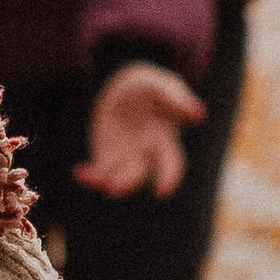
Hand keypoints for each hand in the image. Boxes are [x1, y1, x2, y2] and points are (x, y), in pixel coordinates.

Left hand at [77, 60, 205, 199]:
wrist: (125, 90)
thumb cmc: (149, 88)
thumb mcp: (163, 87)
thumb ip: (178, 100)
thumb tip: (200, 114)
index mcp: (164, 142)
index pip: (171, 165)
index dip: (169, 178)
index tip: (163, 192)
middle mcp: (146, 156)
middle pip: (139, 175)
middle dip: (128, 182)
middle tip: (115, 188)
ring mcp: (125, 159)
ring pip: (117, 178)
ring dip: (106, 182)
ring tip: (95, 179)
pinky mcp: (106, 158)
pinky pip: (98, 172)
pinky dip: (89, 176)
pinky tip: (79, 172)